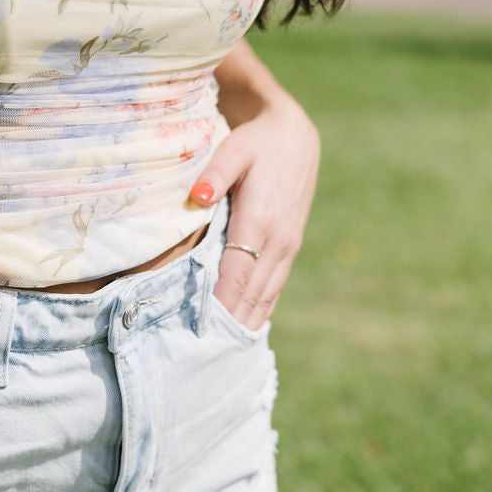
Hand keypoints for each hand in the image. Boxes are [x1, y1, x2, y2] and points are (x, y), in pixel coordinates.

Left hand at [189, 95, 319, 332]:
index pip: (236, 275)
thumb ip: (215, 172)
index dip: (218, 305)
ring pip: (265, 297)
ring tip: (218, 355)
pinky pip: (274, 289)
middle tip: (199, 355)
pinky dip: (259, 312)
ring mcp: (287, 248)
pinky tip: (243, 331)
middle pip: (251, 295)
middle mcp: (279, 241)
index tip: (197, 332)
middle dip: (228, 325)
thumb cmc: (257, 142)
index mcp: (262, 220)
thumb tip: (198, 197)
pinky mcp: (289, 249)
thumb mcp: (234, 147)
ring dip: (244, 325)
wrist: (294, 136)